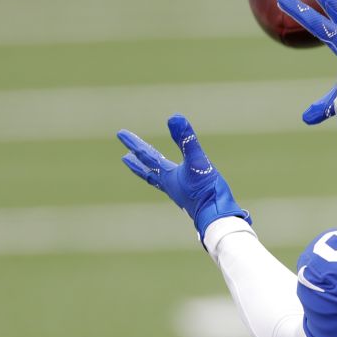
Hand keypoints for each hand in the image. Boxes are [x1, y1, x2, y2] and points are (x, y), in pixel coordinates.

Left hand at [117, 114, 248, 239]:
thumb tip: (174, 118)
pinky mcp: (190, 198)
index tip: (120, 134)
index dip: (134, 143)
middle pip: (148, 169)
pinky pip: (172, 186)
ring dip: (148, 171)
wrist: (216, 218)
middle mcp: (169, 184)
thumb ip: (187, 140)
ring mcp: (178, 192)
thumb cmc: (207, 191)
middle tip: (125, 156)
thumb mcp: (197, 161)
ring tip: (142, 166)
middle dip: (137, 160)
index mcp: (167, 175)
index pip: (147, 156)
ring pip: (158, 179)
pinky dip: (166, 180)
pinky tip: (174, 181)